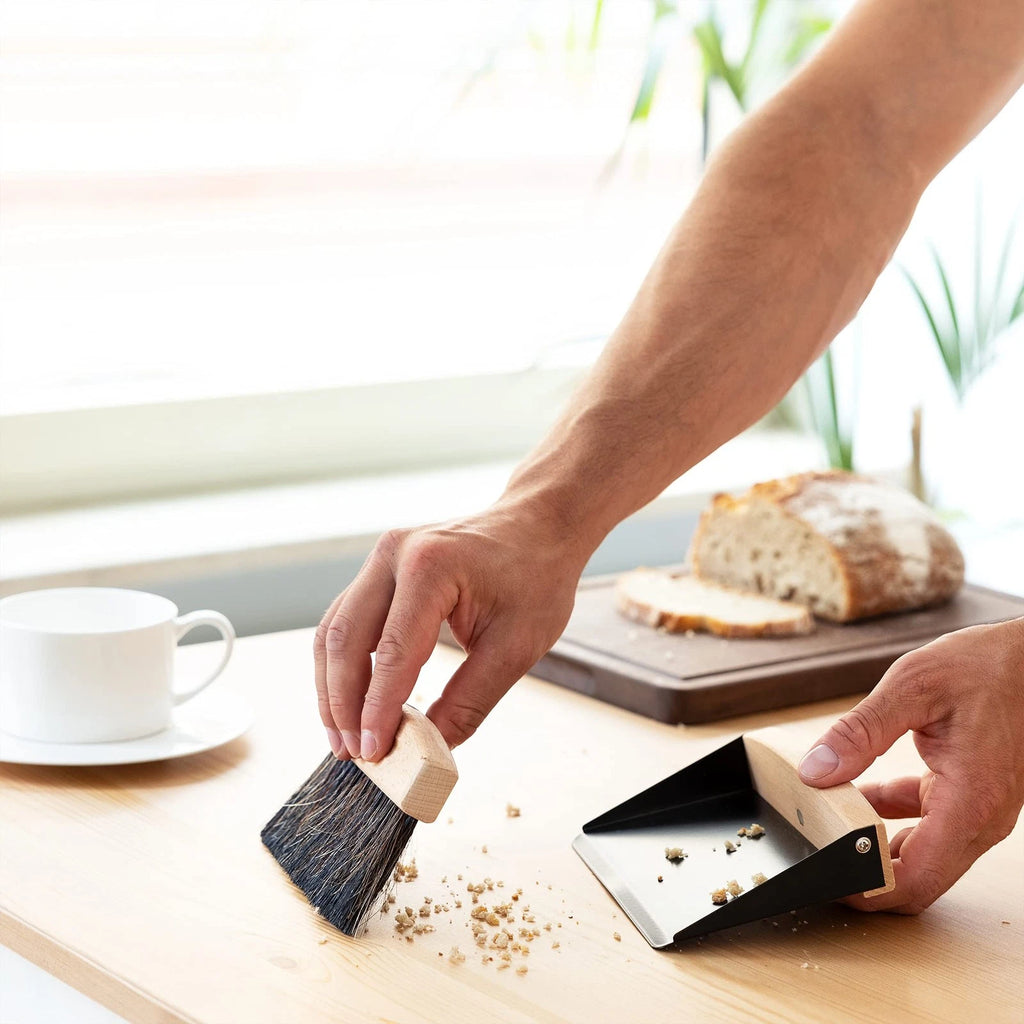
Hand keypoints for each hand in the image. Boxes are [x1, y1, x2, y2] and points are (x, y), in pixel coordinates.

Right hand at [313, 498, 587, 761]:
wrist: (539, 525)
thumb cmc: (536, 577)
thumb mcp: (516, 646)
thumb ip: (470, 701)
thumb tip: (431, 750)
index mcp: (432, 566)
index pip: (391, 651)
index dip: (377, 709)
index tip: (373, 752)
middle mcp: (395, 555)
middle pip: (345, 639)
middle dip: (342, 704)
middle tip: (350, 753)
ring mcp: (382, 557)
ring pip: (334, 630)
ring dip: (333, 688)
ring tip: (342, 737)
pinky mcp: (380, 569)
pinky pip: (346, 620)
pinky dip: (343, 665)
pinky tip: (350, 701)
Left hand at [798, 617, 1023, 913]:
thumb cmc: (984, 667)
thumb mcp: (911, 689)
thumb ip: (860, 733)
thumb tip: (816, 770)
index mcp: (970, 802)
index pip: (916, 879)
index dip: (868, 890)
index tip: (826, 878)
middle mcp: (980, 818)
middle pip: (918, 879)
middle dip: (866, 877)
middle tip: (815, 856)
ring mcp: (977, 811)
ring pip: (920, 854)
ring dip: (873, 846)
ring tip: (824, 824)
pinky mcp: (968, 795)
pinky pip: (923, 823)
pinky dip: (887, 815)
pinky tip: (852, 792)